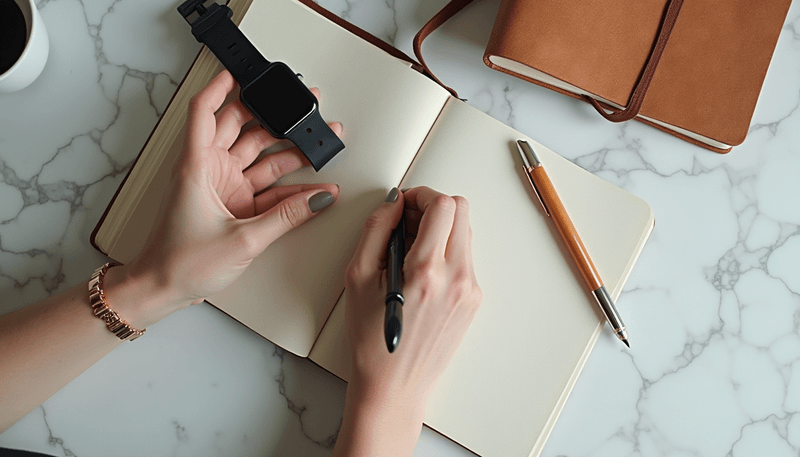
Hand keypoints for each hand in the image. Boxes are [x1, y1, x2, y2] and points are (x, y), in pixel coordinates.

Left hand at [118, 70, 340, 324]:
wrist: (165, 289)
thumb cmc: (179, 262)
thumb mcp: (241, 239)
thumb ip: (285, 217)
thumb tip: (317, 199)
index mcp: (197, 165)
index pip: (205, 111)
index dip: (221, 86)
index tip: (243, 71)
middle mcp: (210, 170)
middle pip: (242, 128)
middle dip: (273, 115)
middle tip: (303, 105)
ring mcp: (225, 186)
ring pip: (261, 156)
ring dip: (290, 150)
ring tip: (320, 141)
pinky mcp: (236, 204)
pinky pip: (269, 188)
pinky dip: (291, 188)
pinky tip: (315, 187)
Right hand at [332, 186, 481, 456]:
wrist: (394, 387)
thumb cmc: (372, 341)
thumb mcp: (357, 278)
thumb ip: (376, 230)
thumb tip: (393, 203)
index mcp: (427, 270)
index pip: (443, 205)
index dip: (422, 195)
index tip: (405, 203)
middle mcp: (457, 278)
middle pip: (462, 211)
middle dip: (434, 206)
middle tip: (408, 220)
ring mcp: (470, 291)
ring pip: (465, 233)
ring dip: (441, 229)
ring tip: (410, 249)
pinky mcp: (474, 301)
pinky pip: (465, 258)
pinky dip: (446, 252)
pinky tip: (421, 271)